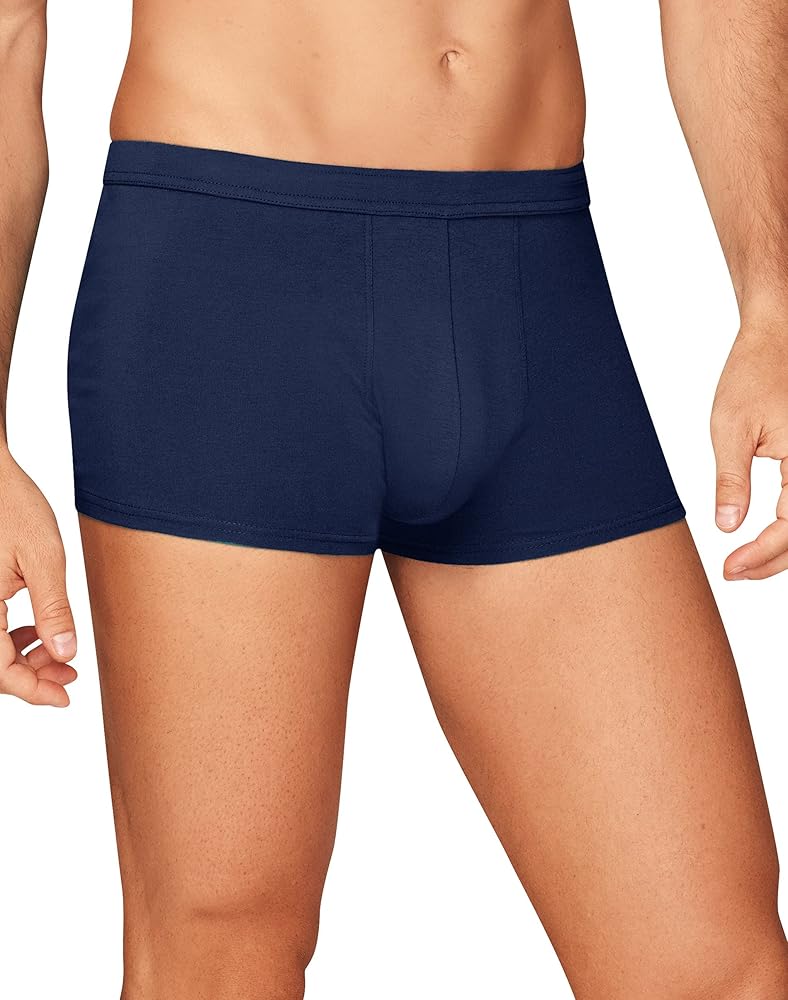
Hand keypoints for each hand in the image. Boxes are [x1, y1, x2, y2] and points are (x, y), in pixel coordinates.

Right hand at [0, 450, 76, 704]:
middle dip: (31, 677)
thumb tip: (66, 653)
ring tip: (60, 655)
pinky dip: (11, 637)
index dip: (32, 691)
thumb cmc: (11, 504)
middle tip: (70, 676)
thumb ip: (54, 609)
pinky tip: (38, 632)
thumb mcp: (44, 558)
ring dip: (22, 658)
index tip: (65, 696)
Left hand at [711, 316, 787, 579]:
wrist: (777, 336)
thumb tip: (728, 527)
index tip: (730, 568)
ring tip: (748, 561)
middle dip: (773, 560)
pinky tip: (769, 537)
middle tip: (734, 572)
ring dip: (786, 548)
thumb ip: (731, 481)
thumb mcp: (730, 429)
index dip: (762, 555)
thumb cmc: (753, 373)